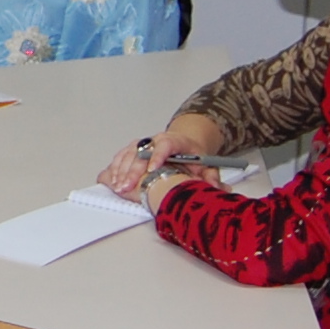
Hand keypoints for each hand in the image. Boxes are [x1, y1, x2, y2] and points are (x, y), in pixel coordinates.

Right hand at [100, 114, 218, 197]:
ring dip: (121, 170)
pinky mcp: (134, 148)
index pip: (165, 145)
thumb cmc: (193, 156)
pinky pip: (121, 155)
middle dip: (133, 170)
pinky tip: (112, 180)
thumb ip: (211, 177)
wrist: (185, 145)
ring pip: (128, 153)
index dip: (157, 156)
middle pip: (141, 151)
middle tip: (127, 186)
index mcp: (176, 141)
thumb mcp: (206, 165)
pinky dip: (115, 167)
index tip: (152, 169)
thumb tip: (217, 188)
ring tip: (118, 187)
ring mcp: (144, 143)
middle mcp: (156, 140)